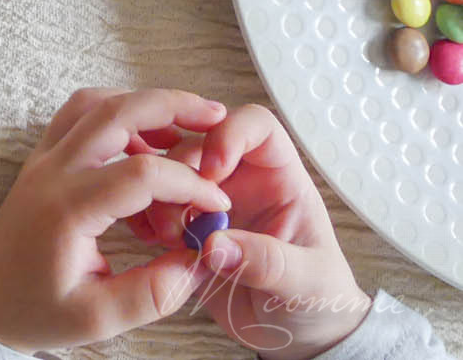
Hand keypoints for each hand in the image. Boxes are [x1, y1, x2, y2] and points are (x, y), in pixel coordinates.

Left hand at [0, 88, 231, 353]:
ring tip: (183, 128)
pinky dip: (115, 113)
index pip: (139, 173)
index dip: (188, 183)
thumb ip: (154, 293)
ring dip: (140, 104)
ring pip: (91, 104)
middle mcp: (50, 173)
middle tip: (216, 115)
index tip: (216, 204)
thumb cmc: (35, 312)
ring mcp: (41, 161)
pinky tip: (145, 143)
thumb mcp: (98, 318)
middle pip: (113, 113)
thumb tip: (200, 259)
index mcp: (66, 209)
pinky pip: (76, 116)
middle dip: (170, 106)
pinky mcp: (40, 161)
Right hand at [131, 105, 370, 359]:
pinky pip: (153, 206)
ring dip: (159, 200)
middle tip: (183, 218)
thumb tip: (215, 246)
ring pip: (168, 174)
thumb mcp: (308, 284)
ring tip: (171, 238)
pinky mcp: (185, 228)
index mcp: (281, 179)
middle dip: (181, 174)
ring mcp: (209, 204)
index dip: (230, 134)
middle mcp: (241, 182)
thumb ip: (267, 262)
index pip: (256, 127)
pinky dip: (145, 219)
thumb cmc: (318, 300)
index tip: (211, 171)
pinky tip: (152, 242)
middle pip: (198, 144)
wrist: (296, 335)